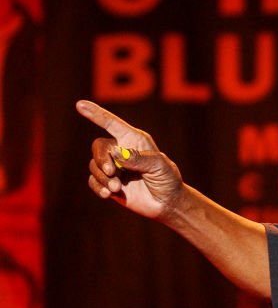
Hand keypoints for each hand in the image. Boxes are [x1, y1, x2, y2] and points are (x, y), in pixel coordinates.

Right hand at [77, 100, 184, 220]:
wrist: (167, 203)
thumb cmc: (167, 179)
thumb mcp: (159, 166)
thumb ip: (138, 158)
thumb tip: (116, 153)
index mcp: (134, 140)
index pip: (112, 124)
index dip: (96, 114)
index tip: (80, 104)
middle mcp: (121, 151)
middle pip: (99, 147)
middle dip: (102, 159)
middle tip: (111, 172)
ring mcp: (114, 167)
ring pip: (94, 166)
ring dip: (103, 177)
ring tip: (117, 188)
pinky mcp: (108, 183)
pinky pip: (93, 181)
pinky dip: (98, 187)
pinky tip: (108, 194)